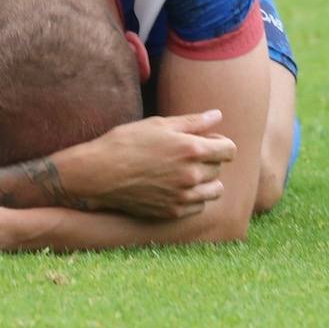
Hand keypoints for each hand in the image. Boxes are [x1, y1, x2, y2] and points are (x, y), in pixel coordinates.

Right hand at [64, 109, 236, 219]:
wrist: (99, 173)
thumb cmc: (126, 142)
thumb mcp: (158, 124)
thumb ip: (192, 122)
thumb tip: (218, 115)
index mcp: (191, 149)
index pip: (229, 149)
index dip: (220, 142)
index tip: (208, 140)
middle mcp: (192, 175)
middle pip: (219, 168)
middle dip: (209, 159)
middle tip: (186, 153)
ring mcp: (183, 196)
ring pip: (214, 190)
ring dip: (206, 180)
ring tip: (186, 172)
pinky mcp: (173, 212)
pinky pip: (199, 206)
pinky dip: (194, 197)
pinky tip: (176, 187)